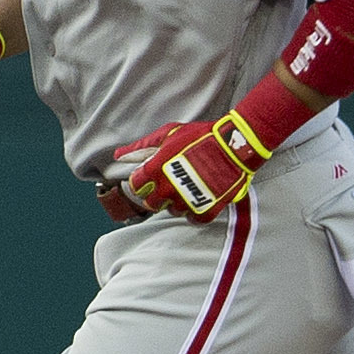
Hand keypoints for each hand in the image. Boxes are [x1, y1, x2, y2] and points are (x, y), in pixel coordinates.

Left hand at [111, 112, 276, 221]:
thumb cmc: (199, 136)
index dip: (140, 183)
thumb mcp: (168, 135)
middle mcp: (169, 189)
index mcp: (156, 170)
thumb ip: (141, 147)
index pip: (135, 187)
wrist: (234, 145)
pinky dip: (194, 211)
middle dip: (155, 195)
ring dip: (176, 202)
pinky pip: (192, 219)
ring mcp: (187, 201)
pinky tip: (198, 198)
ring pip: (172, 211)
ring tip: (187, 187)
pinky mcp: (206, 210)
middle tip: (167, 184)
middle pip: (151, 203)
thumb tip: (118, 155)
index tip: (148, 179)